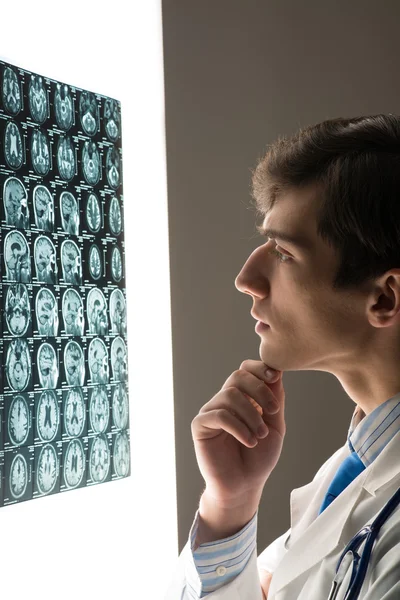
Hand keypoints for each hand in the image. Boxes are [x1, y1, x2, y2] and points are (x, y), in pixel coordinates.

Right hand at [191, 360, 285, 505]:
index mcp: (243, 397)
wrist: (244, 486)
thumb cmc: (258, 457)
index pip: (246, 369)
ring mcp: (211, 411)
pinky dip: (239, 427)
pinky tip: (249, 441)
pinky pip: (219, 415)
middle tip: (273, 411)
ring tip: (260, 435)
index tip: (275, 377)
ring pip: (230, 395)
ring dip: (251, 415)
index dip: (260, 368)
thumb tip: (277, 371)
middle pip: (238, 376)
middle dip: (260, 390)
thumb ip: (275, 399)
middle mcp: (224, 400)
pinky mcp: (200, 425)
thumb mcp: (275, 426)